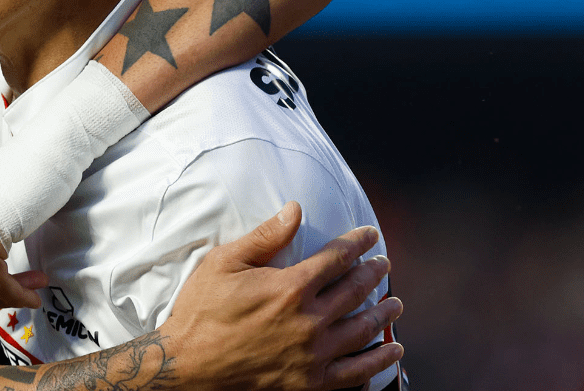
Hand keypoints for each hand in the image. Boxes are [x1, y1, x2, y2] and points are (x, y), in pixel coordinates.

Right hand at [160, 202, 403, 390]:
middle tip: (384, 265)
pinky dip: (378, 362)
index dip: (358, 243)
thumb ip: (265, 237)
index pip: (337, 258)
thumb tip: (295, 209)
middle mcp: (309, 321)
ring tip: (395, 304)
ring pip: (363, 330)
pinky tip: (391, 351)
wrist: (188, 366)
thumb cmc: (202, 310)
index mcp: (290, 287)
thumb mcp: (224, 263)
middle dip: (374, 273)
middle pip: (356, 291)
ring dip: (384, 314)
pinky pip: (356, 373)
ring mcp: (313, 355)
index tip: (371, 235)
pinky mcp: (310, 383)